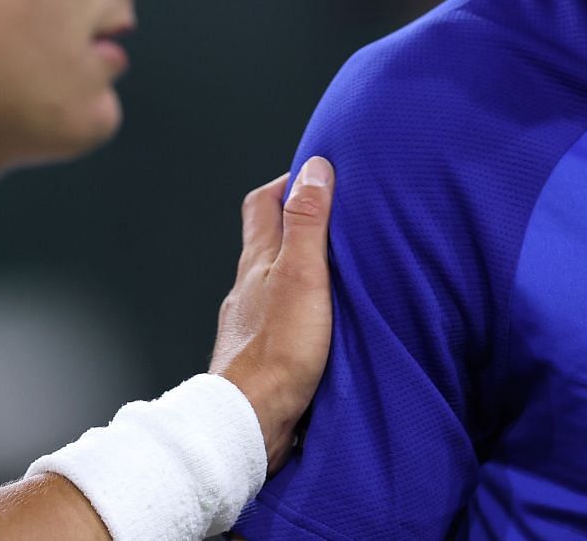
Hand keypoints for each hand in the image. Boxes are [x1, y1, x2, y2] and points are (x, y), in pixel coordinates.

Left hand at [209, 156, 335, 475]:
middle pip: (267, 239)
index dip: (288, 183)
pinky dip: (299, 307)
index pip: (264, 202)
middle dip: (296, 221)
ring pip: (274, 280)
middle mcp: (249, 285)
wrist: (251, 419)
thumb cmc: (278, 349)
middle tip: (334, 215)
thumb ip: (308, 222)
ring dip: (300, 268)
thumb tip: (314, 168)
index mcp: (259, 259)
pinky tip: (320, 320)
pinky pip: (281, 317)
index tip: (318, 175)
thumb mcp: (303, 274)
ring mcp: (252, 320)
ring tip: (337, 267)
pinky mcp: (262, 353)